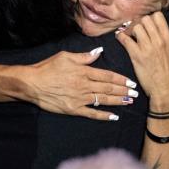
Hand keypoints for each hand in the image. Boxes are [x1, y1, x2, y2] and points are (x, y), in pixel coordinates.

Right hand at [20, 48, 137, 120]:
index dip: (121, 79)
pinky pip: (92, 114)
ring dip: (118, 101)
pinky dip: (104, 116)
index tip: (132, 82)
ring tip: (129, 102)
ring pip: (103, 100)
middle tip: (136, 93)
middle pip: (109, 89)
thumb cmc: (47, 67)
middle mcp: (85, 85)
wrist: (32, 84)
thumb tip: (99, 52)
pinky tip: (114, 116)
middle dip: (124, 91)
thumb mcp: (66, 56)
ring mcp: (80, 99)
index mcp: (84, 72)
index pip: (107, 76)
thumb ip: (84, 56)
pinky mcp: (73, 109)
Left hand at [116, 13, 168, 101]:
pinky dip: (120, 36)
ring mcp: (146, 48)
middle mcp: (157, 41)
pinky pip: (125, 39)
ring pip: (135, 27)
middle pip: (145, 19)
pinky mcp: (136, 55)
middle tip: (137, 29)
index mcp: (168, 38)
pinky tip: (120, 37)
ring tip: (130, 35)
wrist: (165, 88)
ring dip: (131, 29)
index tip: (148, 25)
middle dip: (140, 22)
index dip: (151, 18)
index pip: (157, 16)